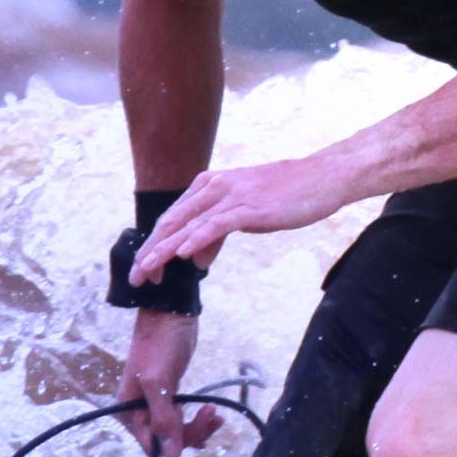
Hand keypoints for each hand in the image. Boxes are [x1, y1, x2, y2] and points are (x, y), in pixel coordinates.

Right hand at [115, 310, 217, 456]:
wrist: (170, 316)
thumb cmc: (159, 345)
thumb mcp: (158, 383)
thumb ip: (163, 419)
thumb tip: (170, 456)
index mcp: (129, 412)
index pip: (151, 445)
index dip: (173, 444)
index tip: (196, 433)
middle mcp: (139, 412)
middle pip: (167, 441)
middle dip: (191, 433)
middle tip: (211, 416)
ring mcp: (156, 404)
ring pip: (178, 432)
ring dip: (199, 427)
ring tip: (214, 413)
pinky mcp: (171, 396)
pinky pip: (183, 419)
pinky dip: (198, 420)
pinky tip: (212, 414)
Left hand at [134, 152, 361, 283]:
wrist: (320, 179)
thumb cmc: (285, 196)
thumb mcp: (243, 215)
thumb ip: (215, 234)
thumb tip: (194, 260)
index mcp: (210, 185)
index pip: (173, 217)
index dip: (155, 244)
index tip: (144, 268)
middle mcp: (214, 187)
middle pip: (173, 221)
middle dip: (151, 250)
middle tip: (136, 277)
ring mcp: (231, 196)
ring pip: (189, 225)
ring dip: (165, 250)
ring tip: (148, 270)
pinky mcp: (248, 207)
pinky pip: (217, 225)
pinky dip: (197, 239)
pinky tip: (183, 254)